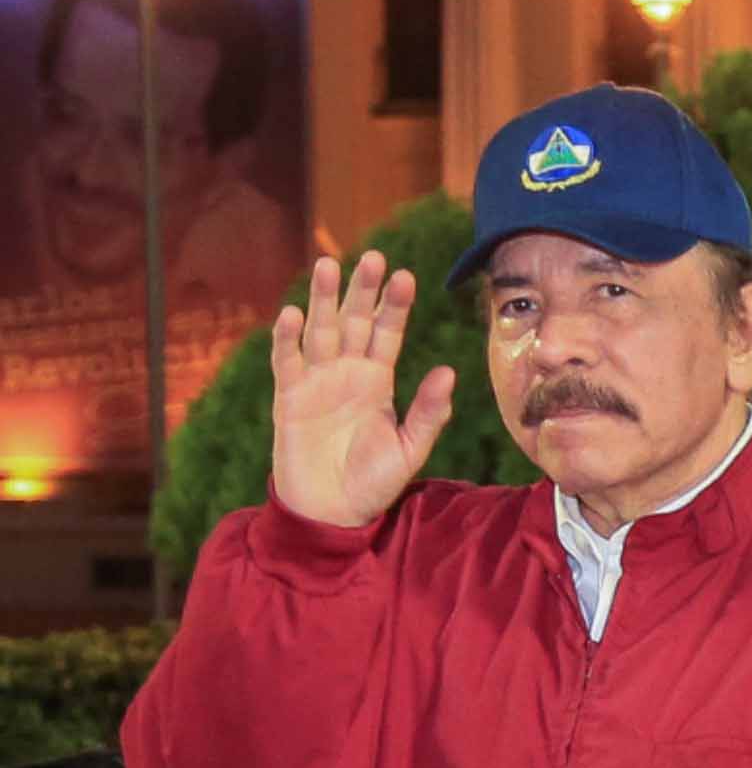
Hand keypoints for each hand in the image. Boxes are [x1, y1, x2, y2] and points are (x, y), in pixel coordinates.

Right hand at [268, 254, 457, 530]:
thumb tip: (448, 372)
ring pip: (320, 330)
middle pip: (354, 321)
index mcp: (377, 380)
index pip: (387, 333)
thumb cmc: (373, 481)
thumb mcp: (410, 449)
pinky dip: (288, 338)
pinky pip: (287, 361)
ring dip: (323, 299)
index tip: (406, 276)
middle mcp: (346, 372)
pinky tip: (294, 314)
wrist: (333, 510)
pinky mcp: (288, 396)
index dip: (394, 306)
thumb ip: (428, 412)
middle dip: (362, 290)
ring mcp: (316, 380)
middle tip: (372, 256)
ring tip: (329, 264)